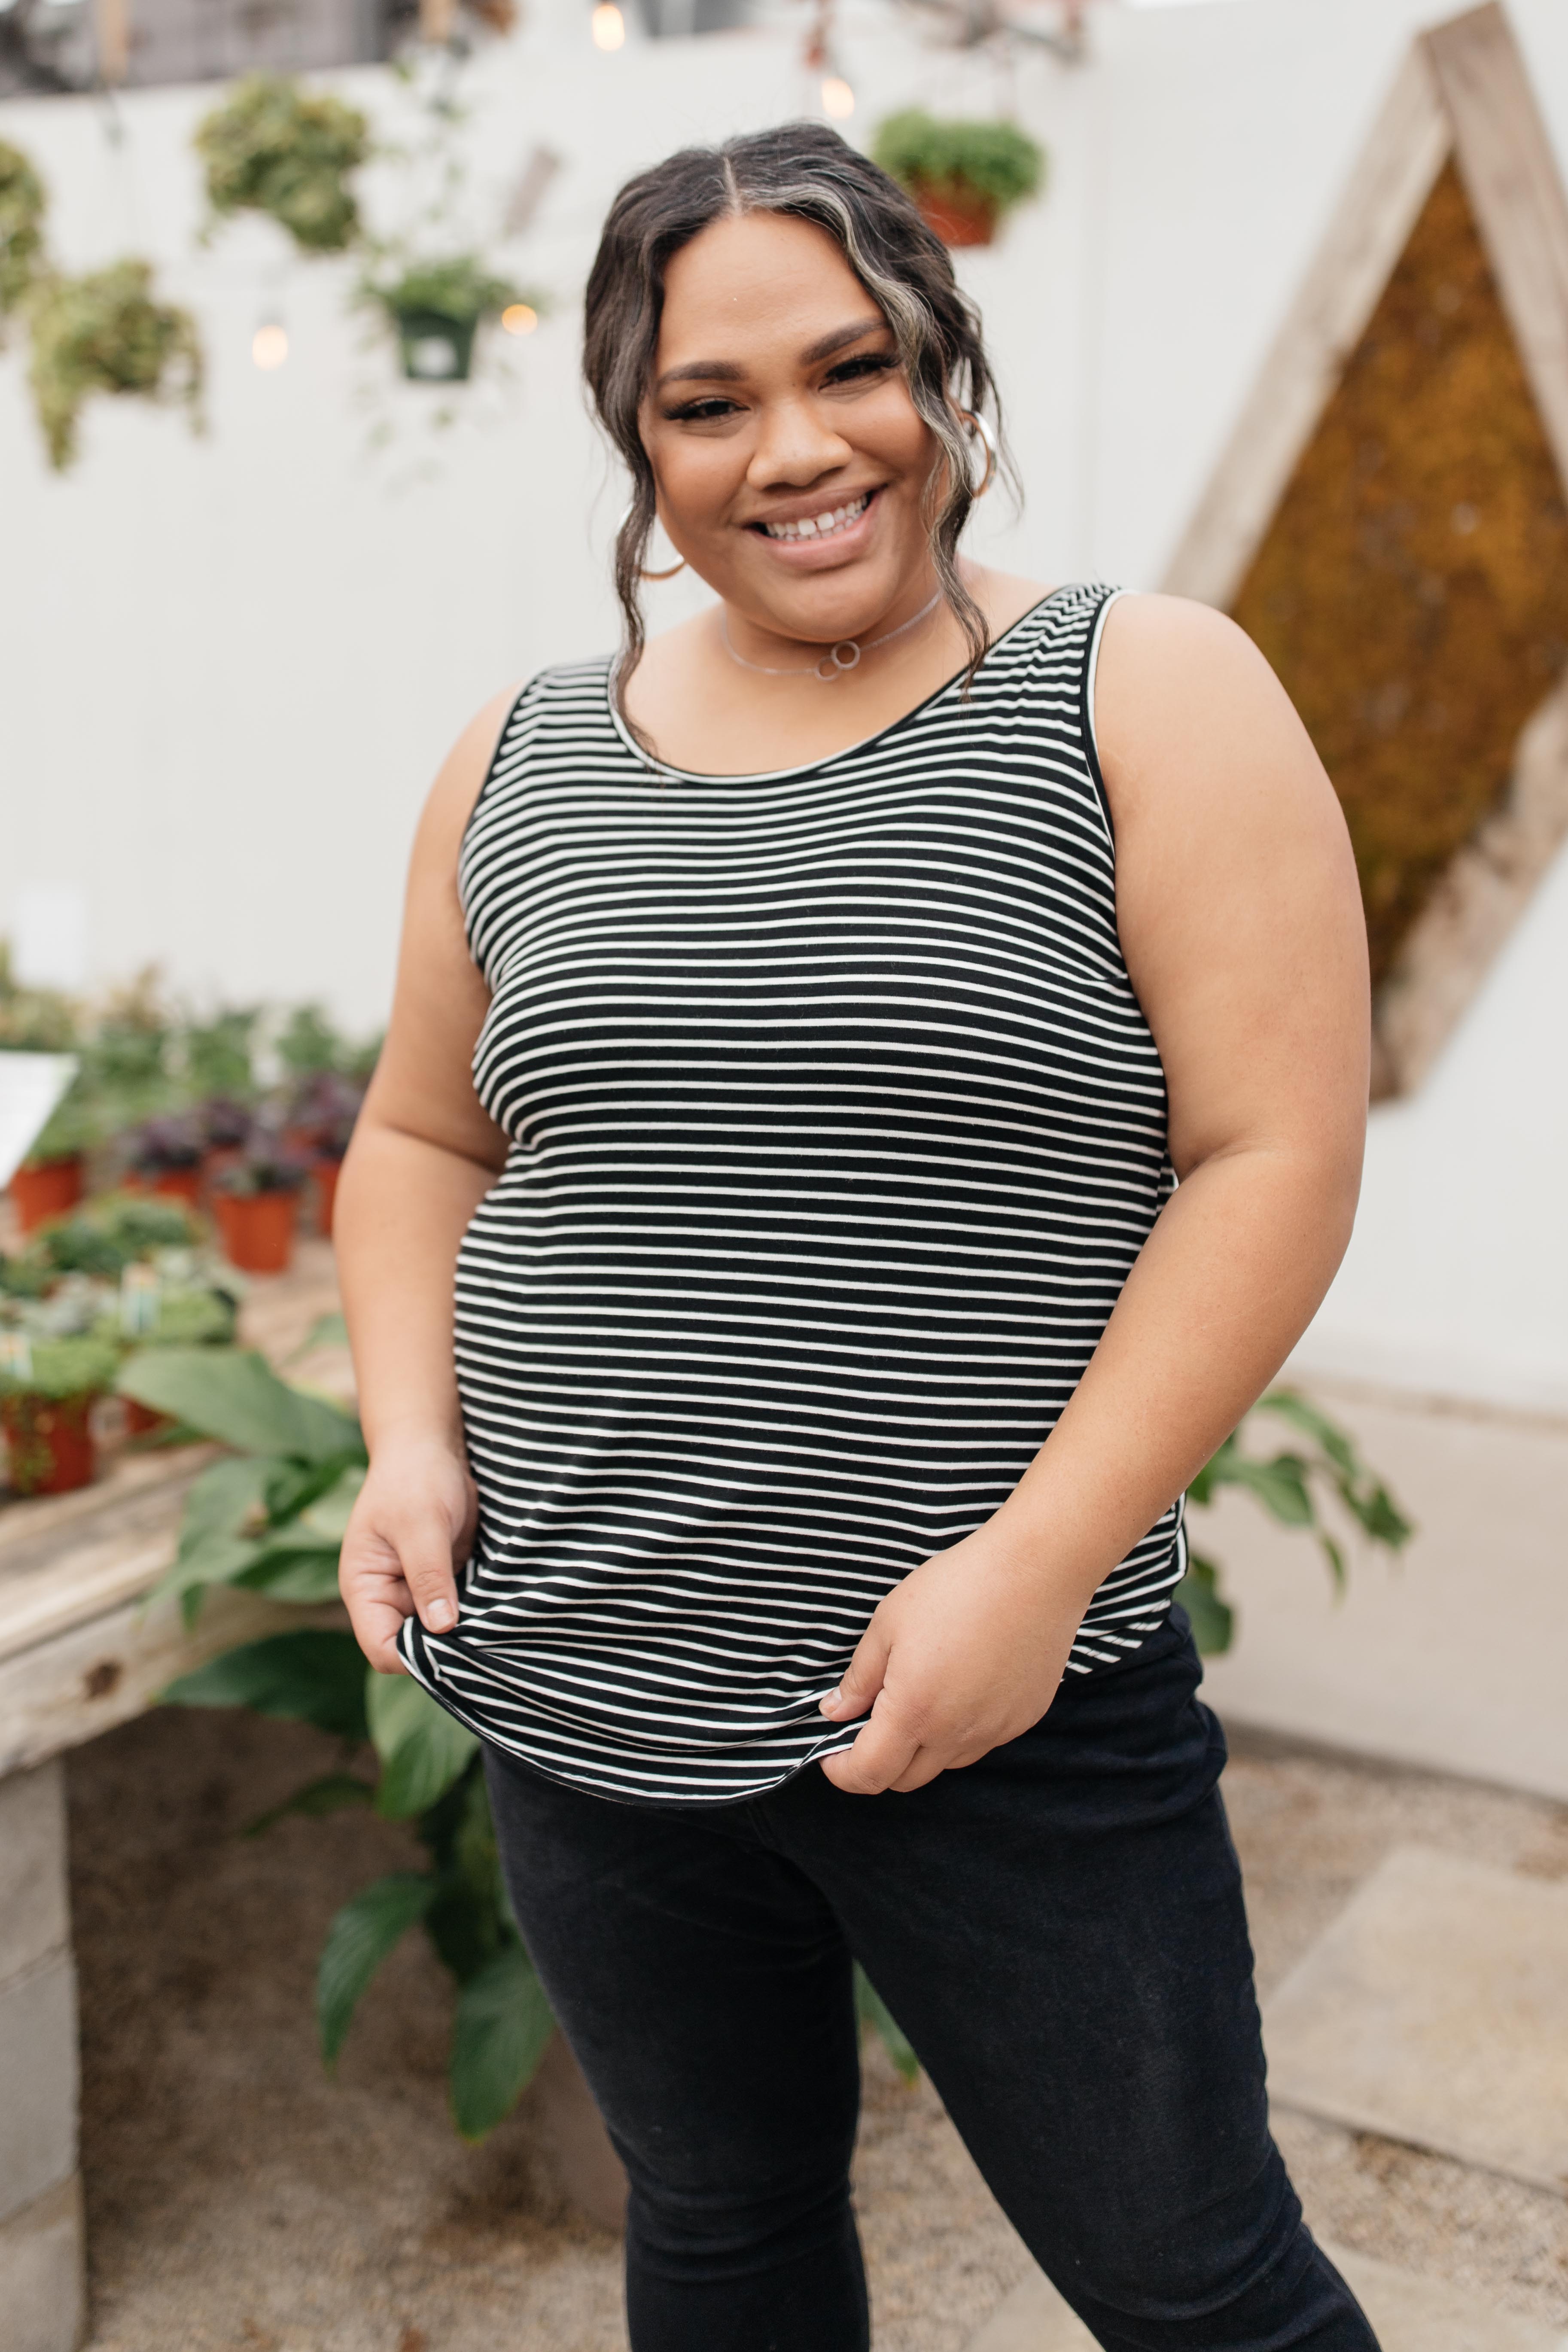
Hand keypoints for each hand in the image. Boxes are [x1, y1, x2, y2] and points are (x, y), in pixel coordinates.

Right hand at [338, 1434, 476, 1673]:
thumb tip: (442, 1627)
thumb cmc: (414, 1479)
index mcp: (365, 1588)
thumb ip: (428, 1575)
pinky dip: (478, 1613)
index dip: (415, 1657)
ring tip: (497, 1623)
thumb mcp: (421, 1525)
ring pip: (440, 1634)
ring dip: (466, 1632)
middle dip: (445, 1648)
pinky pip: (460, 1612)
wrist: (431, 1448)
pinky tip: (501, 1607)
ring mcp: (417, 1591)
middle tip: (486, 1638)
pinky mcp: (444, 1581)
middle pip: (413, 1648)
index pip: (382, 1648)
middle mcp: (387, 1597)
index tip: (455, 1647)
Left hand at [817, 1524, 1085, 1794]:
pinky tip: (961, 1686)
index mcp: (913, 1711)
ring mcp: (994, 1731)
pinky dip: (960, 1730)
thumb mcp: (889, 1623)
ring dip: (921, 1747)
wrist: (1035, 1571)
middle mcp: (955, 1734)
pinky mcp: (1022, 1719)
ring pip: (944, 1763)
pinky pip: (981, 1742)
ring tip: (919, 1697)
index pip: (868, 1775)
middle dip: (877, 1763)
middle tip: (869, 1722)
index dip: (841, 1772)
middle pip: (904, 1780)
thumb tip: (835, 1713)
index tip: (831, 1753)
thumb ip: (859, 1679)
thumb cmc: (957, 1587)